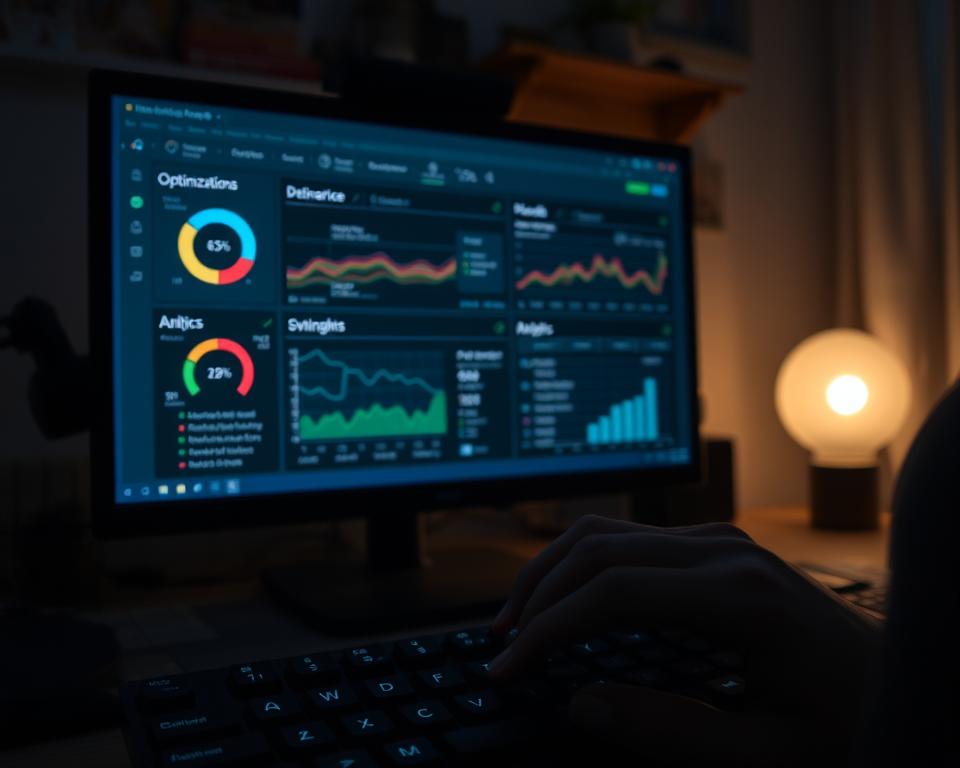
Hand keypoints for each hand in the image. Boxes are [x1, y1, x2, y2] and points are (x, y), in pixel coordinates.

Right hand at [489, 515, 880, 766]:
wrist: (897, 684)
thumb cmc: (845, 722)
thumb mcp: (765, 753)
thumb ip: (670, 732)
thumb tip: (581, 703)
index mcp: (738, 594)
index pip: (614, 589)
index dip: (549, 625)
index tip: (511, 663)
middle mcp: (725, 552)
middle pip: (601, 548)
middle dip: (539, 593)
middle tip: (502, 644)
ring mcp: (720, 543)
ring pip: (610, 533)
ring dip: (556, 569)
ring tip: (520, 618)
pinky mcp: (715, 549)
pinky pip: (632, 541)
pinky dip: (586, 566)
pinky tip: (568, 600)